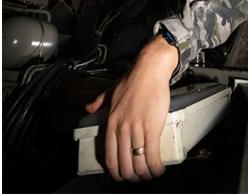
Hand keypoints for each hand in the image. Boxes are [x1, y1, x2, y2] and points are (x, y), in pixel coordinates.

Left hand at [85, 36, 178, 181]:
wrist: (149, 70)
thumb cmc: (132, 79)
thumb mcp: (110, 91)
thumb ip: (99, 101)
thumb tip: (88, 107)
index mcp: (111, 122)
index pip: (109, 156)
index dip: (115, 171)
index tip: (121, 176)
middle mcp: (121, 128)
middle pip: (124, 164)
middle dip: (132, 177)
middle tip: (138, 178)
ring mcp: (136, 129)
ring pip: (138, 162)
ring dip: (145, 174)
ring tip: (151, 175)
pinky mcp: (152, 128)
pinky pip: (152, 155)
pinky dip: (156, 166)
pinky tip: (159, 169)